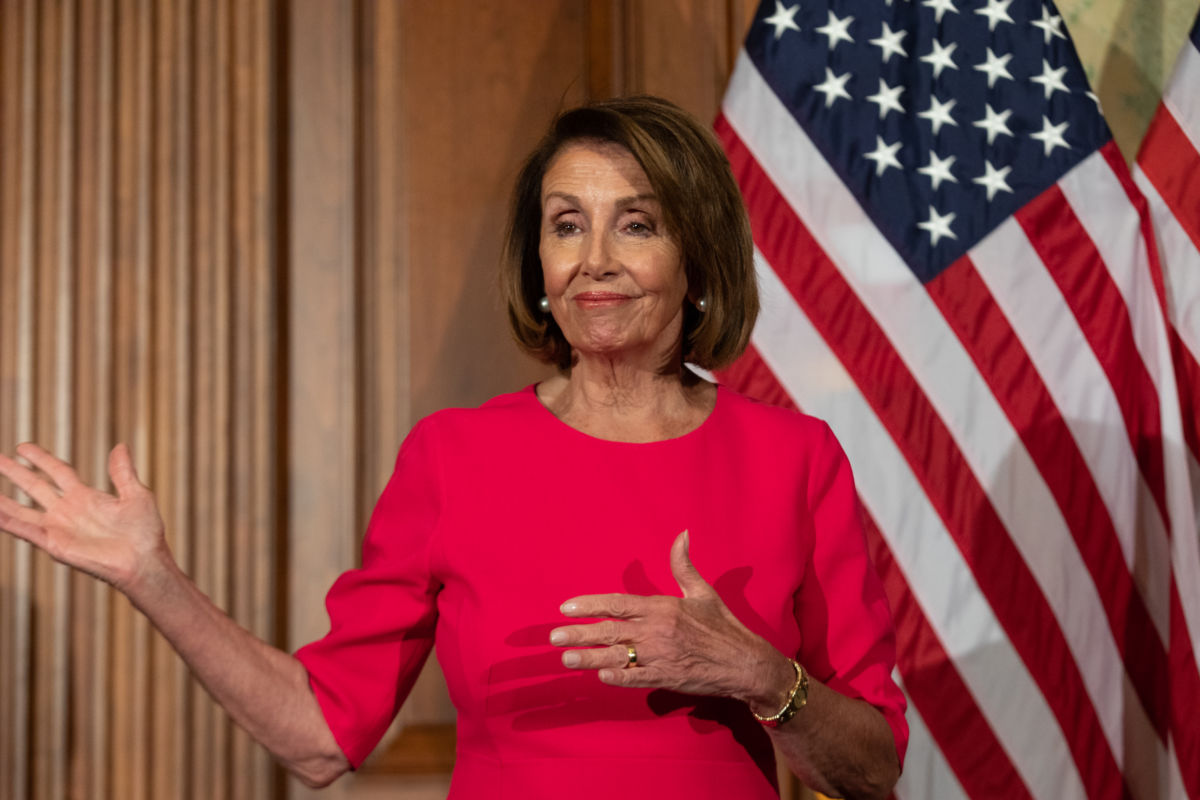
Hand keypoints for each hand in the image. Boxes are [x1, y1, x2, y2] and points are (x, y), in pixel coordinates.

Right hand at [0, 443, 166, 592]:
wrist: (144, 560)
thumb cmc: (145, 532)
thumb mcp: (136, 495)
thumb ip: (123, 472)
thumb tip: (120, 447)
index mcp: (86, 497)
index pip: (57, 472)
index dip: (41, 459)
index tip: (22, 447)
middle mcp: (68, 511)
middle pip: (35, 486)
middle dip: (14, 473)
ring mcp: (59, 527)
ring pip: (23, 510)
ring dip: (3, 500)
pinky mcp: (55, 544)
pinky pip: (27, 531)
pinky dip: (9, 522)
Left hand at [549, 530, 793, 708]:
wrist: (746, 663)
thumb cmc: (724, 626)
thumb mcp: (703, 592)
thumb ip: (684, 565)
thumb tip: (682, 534)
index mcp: (662, 607)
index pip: (617, 604)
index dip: (590, 605)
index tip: (566, 608)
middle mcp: (656, 631)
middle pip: (610, 631)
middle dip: (579, 633)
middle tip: (554, 636)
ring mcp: (659, 657)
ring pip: (616, 656)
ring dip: (589, 658)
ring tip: (566, 658)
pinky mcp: (666, 678)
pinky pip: (634, 679)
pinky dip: (616, 677)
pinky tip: (599, 676)